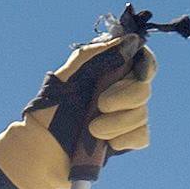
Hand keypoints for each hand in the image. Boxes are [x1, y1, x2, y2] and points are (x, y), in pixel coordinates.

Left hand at [0, 28, 155, 188]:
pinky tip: (106, 143)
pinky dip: (124, 138)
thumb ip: (95, 55)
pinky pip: (140, 136)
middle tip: (99, 104)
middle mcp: (121, 91)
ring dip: (117, 122)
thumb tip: (128, 40)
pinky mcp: (126, 139)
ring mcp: (125, 116)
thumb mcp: (67, 76)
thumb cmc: (51, 110)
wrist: (43, 148)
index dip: (146, 64)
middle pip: (143, 88)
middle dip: (124, 97)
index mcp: (109, 71)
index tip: (140, 73)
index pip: (141, 60)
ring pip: (141, 114)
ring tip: (91, 130)